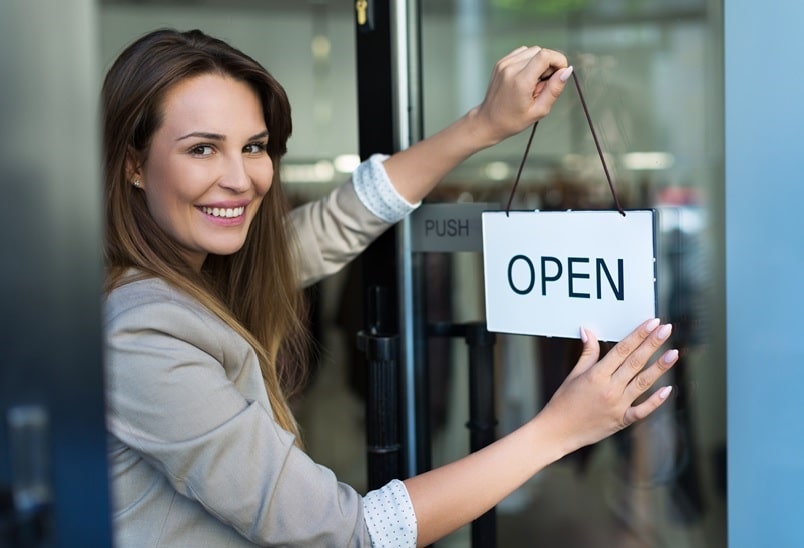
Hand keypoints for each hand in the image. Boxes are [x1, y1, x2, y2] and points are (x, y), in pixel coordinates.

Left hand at [473, 45, 571, 145]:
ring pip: (532, 50)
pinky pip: (522, 53)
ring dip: (539, 62)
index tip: (559, 74)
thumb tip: (567, 71)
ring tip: (534, 82)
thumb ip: (554, 89)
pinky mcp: (501, 62)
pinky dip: (529, 61)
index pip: (545, 55)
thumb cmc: (513, 120)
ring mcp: (504, 63)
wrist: (488, 121)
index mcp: (520, 81)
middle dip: (549, 64)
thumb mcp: (539, 110)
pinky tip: (526, 77)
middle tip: (544, 84)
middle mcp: (511, 68)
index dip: (558, 61)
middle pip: (540, 51)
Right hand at [538, 318, 677, 454]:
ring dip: (660, 367)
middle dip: (653, 344)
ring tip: (674, 353)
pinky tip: (668, 389)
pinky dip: (656, 401)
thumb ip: (587, 353)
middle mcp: (609, 389)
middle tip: (667, 329)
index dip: (638, 334)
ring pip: (643, 383)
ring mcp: (617, 405)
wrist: (558, 431)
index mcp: (597, 375)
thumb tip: (588, 331)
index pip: (622, 349)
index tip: (652, 322)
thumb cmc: (563, 402)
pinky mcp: (621, 421)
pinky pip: (642, 410)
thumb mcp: (574, 375)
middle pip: (635, 362)